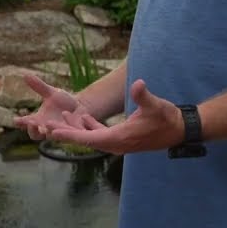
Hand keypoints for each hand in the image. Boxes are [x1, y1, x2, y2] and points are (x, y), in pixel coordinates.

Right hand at [13, 74, 92, 140]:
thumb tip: (25, 75)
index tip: (15, 120)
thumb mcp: (51, 93)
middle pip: (35, 135)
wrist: (81, 107)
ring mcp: (59, 132)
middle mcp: (47, 129)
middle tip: (31, 123)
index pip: (27, 123)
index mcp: (39, 120)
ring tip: (46, 126)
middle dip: (32, 129)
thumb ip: (39, 86)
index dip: (21, 123)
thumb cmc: (63, 101)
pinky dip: (67, 128)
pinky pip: (69, 133)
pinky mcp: (72, 133)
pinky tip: (67, 121)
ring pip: (51, 136)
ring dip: (49, 131)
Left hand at [47, 79, 184, 154]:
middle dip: (67, 133)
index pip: (90, 138)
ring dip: (77, 129)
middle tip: (46, 128)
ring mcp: (119, 142)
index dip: (71, 135)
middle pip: (86, 139)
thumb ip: (143, 96)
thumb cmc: (167, 117)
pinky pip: (101, 134)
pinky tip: (81, 118)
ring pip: (92, 137)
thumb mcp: (156, 105)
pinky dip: (90, 127)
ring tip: (60, 119)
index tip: (54, 133)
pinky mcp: (122, 138)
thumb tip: (137, 84)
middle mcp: (117, 143)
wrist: (180, 129)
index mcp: (120, 138)